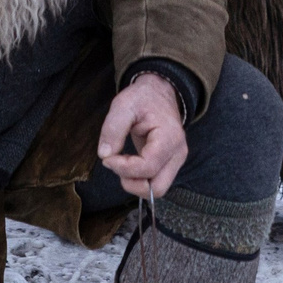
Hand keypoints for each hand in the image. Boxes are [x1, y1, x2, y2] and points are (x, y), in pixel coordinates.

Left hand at [97, 72, 188, 197]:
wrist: (159, 92)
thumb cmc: (142, 98)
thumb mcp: (123, 105)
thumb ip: (113, 129)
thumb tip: (104, 155)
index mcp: (169, 138)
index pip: (148, 167)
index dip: (124, 168)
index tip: (107, 158)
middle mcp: (178, 154)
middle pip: (158, 188)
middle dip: (132, 183)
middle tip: (116, 164)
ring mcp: (176, 161)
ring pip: (157, 189)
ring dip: (135, 183)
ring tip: (121, 163)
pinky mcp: (170, 164)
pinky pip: (155, 182)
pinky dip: (139, 179)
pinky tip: (128, 163)